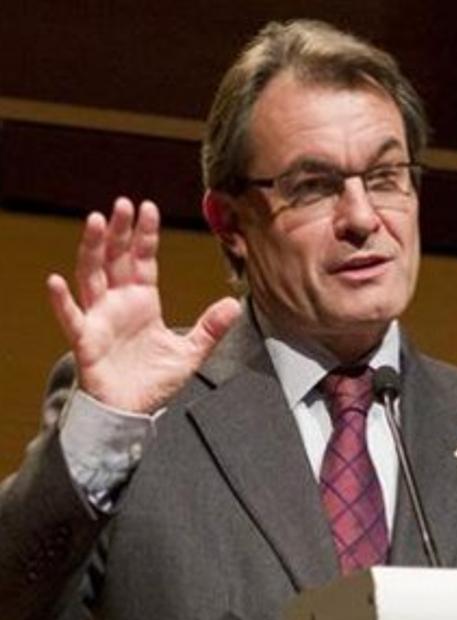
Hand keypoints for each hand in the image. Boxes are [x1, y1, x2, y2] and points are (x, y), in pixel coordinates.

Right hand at [46, 197, 241, 412]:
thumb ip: (210, 328)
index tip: (148, 208)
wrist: (133, 411)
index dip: (145, 235)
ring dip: (92, 249)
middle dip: (119, 231)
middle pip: (116, 259)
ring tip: (95, 221)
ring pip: (92, 276)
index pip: (142, 260)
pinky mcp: (86, 340)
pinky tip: (56, 281)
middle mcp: (118, 303)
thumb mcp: (191, 353)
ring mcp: (100, 318)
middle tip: (122, 204)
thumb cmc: (154, 381)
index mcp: (143, 301)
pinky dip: (62, 300)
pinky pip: (71, 318)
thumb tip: (233, 304)